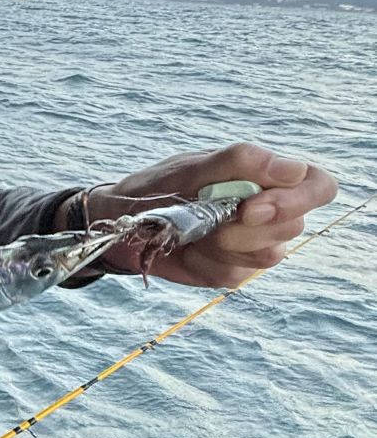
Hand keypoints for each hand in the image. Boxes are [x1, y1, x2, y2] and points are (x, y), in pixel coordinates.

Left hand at [90, 143, 337, 288]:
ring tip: (193, 231)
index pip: (318, 186)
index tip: (252, 207)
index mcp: (266, 177)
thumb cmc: (157, 187)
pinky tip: (188, 250)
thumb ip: (241, 162)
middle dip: (248, 229)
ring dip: (224, 247)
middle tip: (209, 222)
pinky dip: (206, 264)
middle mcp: (269, 210)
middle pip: (294, 226)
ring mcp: (253, 243)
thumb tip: (293, 169)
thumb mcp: (193, 168)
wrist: (120, 224)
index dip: (299, 200)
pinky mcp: (234, 270)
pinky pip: (236, 275)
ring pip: (268, 256)